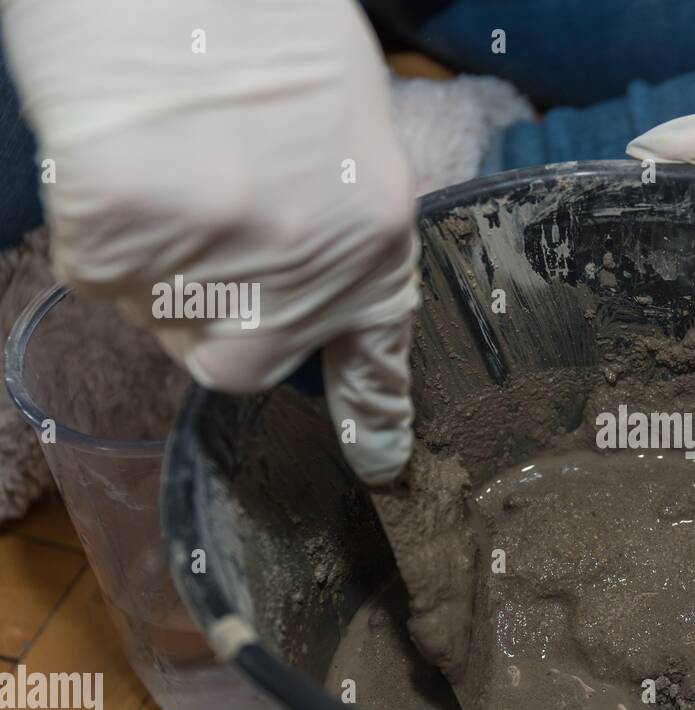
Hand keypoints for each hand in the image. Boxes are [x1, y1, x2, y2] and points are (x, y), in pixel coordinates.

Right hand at [1, 0, 419, 482]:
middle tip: (201, 219)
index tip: (378, 461)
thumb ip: (332, 222)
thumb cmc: (264, 17)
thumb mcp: (344, 125)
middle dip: (214, 314)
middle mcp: (306, 268)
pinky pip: (98, 275)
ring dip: (154, 265)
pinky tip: (121, 154)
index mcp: (375, 235)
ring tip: (165, 161)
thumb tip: (302, 284)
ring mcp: (215, 259)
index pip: (375, 352)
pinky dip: (98, 225)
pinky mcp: (123, 238)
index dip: (373, 413)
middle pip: (239, 362)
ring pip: (158, 320)